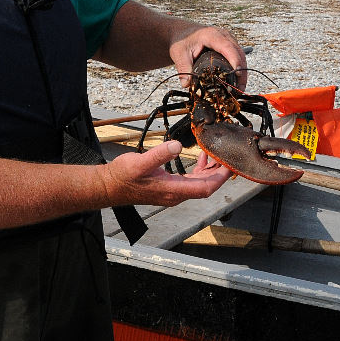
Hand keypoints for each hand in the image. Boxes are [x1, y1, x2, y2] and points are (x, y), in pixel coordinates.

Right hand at [101, 141, 230, 207]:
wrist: (109, 186)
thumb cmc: (123, 176)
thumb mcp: (140, 162)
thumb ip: (160, 154)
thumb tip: (177, 145)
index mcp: (173, 190)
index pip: (206, 188)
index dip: (220, 178)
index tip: (229, 165)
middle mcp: (176, 195)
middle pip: (206, 187)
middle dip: (219, 173)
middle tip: (228, 156)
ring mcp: (172, 193)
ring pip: (199, 184)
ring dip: (210, 171)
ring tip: (216, 155)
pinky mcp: (168, 188)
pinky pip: (191, 181)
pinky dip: (199, 170)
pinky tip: (200, 159)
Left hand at [169, 26, 247, 90]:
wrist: (182, 32)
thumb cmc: (182, 39)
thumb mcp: (179, 53)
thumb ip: (183, 68)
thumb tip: (187, 84)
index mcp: (212, 35)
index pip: (228, 48)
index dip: (235, 60)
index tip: (237, 74)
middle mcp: (224, 36)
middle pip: (239, 53)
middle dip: (241, 72)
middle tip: (239, 89)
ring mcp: (228, 40)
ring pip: (241, 56)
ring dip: (242, 72)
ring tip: (239, 89)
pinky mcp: (229, 46)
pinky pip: (238, 57)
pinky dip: (239, 69)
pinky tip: (236, 82)